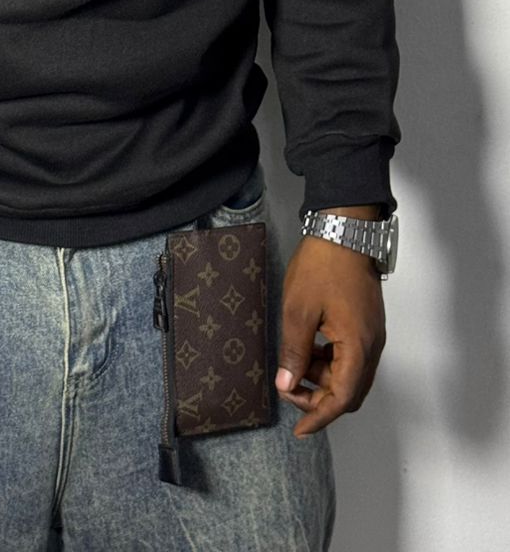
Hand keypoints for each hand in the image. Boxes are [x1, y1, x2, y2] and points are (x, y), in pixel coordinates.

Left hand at [274, 208, 386, 437]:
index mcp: (358, 347)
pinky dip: (330, 361)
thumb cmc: (322, 266)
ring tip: (293, 364)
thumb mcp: (298, 311)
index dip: (319, 417)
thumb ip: (295, 351)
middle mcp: (372, 346)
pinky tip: (308, 349)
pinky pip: (351, 356)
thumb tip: (287, 384)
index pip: (342, 398)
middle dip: (319, 399)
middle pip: (350, 392)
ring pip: (350, 375)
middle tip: (289, 390)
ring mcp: (372, 335)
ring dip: (323, 378)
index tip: (299, 430)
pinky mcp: (367, 324)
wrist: (345, 229)